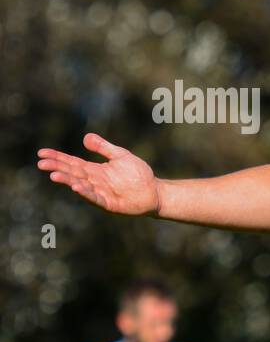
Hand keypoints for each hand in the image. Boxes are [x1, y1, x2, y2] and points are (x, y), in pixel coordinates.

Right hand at [37, 133, 160, 215]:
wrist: (155, 191)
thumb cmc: (138, 174)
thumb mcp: (120, 156)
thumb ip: (104, 148)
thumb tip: (85, 137)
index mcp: (95, 170)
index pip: (72, 163)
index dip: (58, 158)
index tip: (42, 153)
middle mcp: (94, 182)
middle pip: (73, 173)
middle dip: (57, 168)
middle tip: (41, 163)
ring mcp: (101, 193)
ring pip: (81, 186)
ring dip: (68, 181)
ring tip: (54, 175)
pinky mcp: (110, 204)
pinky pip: (95, 198)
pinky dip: (85, 192)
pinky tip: (76, 186)